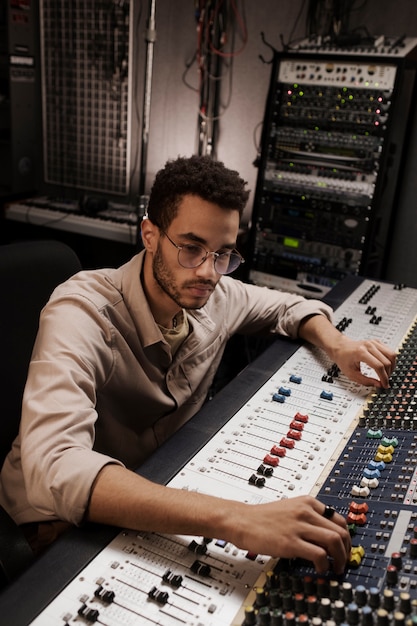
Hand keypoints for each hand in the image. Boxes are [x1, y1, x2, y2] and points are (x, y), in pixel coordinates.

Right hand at [230, 495, 350, 574]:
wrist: (241, 520)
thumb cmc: (262, 517)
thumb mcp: (290, 508)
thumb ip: (308, 517)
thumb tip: (324, 534)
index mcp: (307, 502)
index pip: (339, 519)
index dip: (346, 537)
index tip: (344, 548)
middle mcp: (306, 511)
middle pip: (341, 530)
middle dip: (347, 550)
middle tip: (343, 561)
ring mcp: (298, 526)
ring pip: (334, 541)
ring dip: (340, 558)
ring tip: (335, 568)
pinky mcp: (290, 542)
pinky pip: (319, 554)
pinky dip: (324, 564)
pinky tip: (319, 569)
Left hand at [331, 336, 396, 387]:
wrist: (341, 348)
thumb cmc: (344, 359)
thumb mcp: (351, 374)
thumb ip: (365, 381)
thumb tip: (379, 385)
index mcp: (361, 352)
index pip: (378, 366)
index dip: (384, 378)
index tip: (385, 385)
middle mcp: (369, 345)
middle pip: (386, 361)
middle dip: (388, 374)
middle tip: (385, 381)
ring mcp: (374, 342)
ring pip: (392, 355)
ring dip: (392, 367)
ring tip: (387, 374)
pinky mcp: (377, 342)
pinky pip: (390, 351)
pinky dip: (390, 360)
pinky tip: (386, 366)